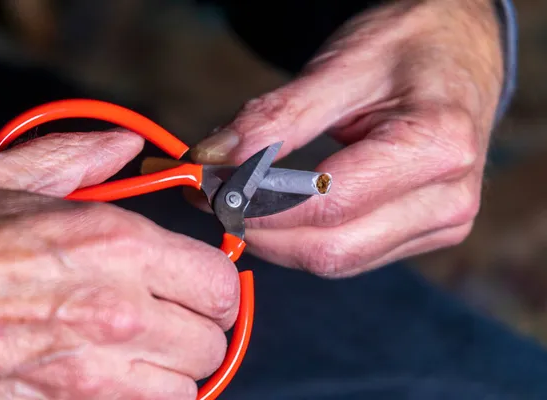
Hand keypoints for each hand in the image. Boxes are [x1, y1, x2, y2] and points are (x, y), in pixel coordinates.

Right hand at [0, 131, 238, 398]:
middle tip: (174, 318)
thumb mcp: (5, 179)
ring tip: (147, 351)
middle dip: (198, 329)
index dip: (217, 286)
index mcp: (116, 246)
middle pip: (211, 340)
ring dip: (173, 370)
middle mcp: (118, 311)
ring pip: (186, 388)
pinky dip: (143, 399)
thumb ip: (81, 157)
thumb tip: (126, 147)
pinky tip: (118, 377)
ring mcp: (94, 373)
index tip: (203, 286)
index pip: (218, 282)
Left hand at [190, 0, 503, 276]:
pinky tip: (276, 212)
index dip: (259, 203)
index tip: (209, 189)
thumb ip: (277, 116)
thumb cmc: (408, 46)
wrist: (460, 51)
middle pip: (331, 247)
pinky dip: (303, 239)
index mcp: (437, 146)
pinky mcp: (425, 232)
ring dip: (277, 240)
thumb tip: (214, 158)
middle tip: (212, 200)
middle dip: (261, 230)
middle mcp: (449, 199)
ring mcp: (440, 223)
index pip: (328, 201)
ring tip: (237, 202)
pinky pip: (351, 254)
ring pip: (337, 261)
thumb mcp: (342, 65)